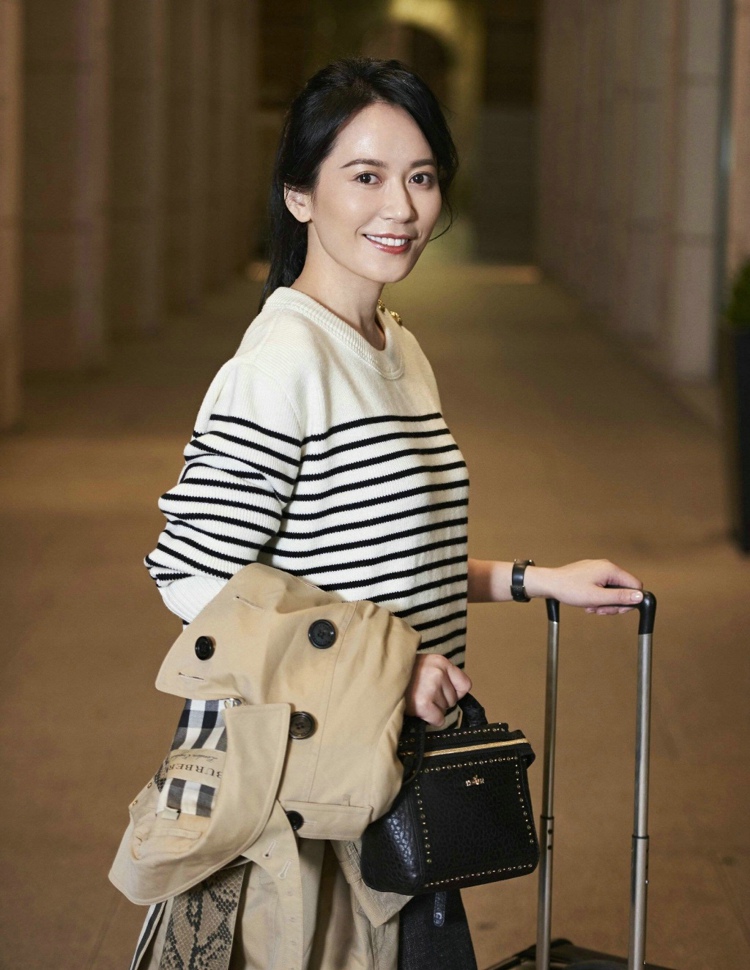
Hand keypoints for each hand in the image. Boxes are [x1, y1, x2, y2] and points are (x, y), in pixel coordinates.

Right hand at [404, 654, 471, 726]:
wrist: (380, 677)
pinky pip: (438, 719)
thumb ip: (441, 674)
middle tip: (422, 694)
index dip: (455, 693)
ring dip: (433, 709)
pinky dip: (429, 719)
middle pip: (453, 700)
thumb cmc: (401, 674)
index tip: (443, 694)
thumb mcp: (425, 665)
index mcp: (441, 662)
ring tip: (416, 698)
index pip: (465, 685)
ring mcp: (431, 687)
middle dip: (440, 701)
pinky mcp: (424, 703)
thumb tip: (458, 694)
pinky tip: (417, 709)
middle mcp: (438, 673)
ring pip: (445, 710)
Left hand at [528, 559, 642, 614]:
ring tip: (592, 607)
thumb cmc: (569, 589)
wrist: (549, 584)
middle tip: (601, 610)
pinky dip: (598, 598)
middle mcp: (606, 566)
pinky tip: (588, 603)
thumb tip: (640, 597)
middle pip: (624, 589)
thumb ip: (620, 597)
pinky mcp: (592, 574)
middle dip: (614, 603)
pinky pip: (603, 588)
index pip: (635, 585)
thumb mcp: (597, 597)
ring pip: (613, 590)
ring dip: (605, 602)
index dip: (630, 600)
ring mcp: (599, 570)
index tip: (618, 609)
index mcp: (610, 569)